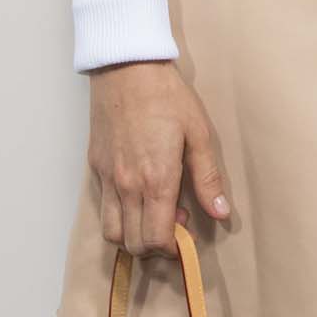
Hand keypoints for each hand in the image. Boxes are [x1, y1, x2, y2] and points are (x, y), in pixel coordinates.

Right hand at [86, 59, 232, 255]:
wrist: (126, 68)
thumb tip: (220, 213)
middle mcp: (127, 186)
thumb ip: (208, 179)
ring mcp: (107, 178)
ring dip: (132, 236)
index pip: (156, 239)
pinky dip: (118, 216)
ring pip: (112, 232)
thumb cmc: (166, 97)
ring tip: (153, 215)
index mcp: (156, 180)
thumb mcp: (199, 134)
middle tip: (174, 227)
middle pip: (133, 244)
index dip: (173, 249)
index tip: (186, 238)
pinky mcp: (95, 168)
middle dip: (154, 248)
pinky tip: (137, 197)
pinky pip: (102, 208)